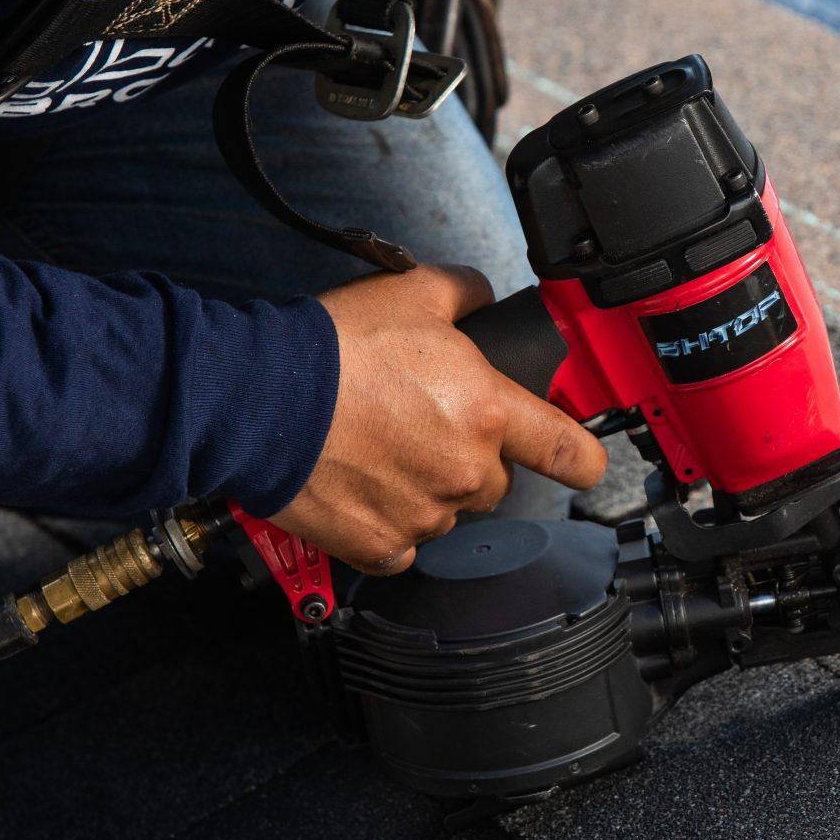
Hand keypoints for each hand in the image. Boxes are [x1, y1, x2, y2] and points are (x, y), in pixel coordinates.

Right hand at [271, 264, 607, 573]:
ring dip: (426, 488)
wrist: (256, 397)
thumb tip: (484, 300)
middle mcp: (465, 471)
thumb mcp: (412, 292)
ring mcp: (424, 516)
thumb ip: (466, 294)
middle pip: (495, 479)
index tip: (582, 461)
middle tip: (420, 424)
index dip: (583, 458)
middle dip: (470, 456)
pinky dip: (387, 522)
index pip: (570, 452)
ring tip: (379, 448)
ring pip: (447, 511)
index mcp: (488, 413)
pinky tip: (361, 486)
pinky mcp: (379, 546)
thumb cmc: (333, 348)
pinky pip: (402, 544)